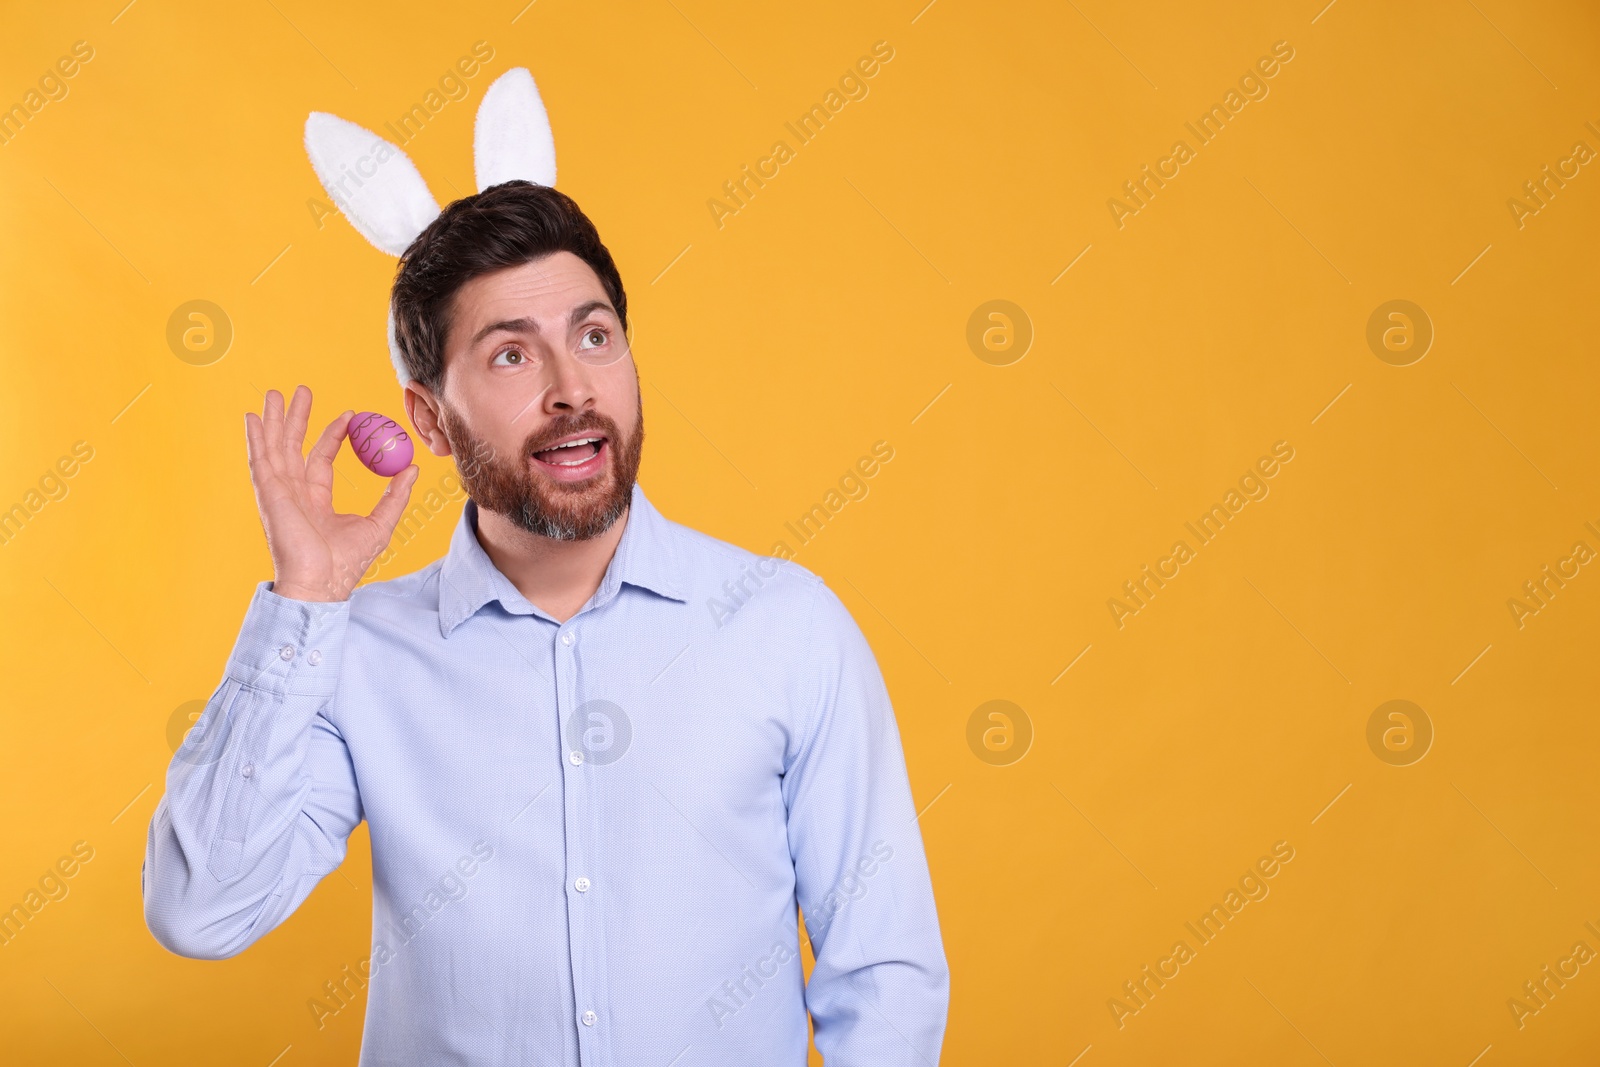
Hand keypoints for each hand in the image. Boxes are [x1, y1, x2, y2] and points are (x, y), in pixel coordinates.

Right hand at [244, 385, 420, 601]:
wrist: (322, 582)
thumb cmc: (347, 562)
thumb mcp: (380, 523)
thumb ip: (395, 495)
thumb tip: (412, 468)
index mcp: (317, 499)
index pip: (321, 458)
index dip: (333, 435)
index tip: (349, 415)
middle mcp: (295, 493)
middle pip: (293, 446)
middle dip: (297, 418)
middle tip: (302, 390)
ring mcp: (279, 492)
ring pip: (275, 447)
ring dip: (274, 419)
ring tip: (275, 393)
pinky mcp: (269, 494)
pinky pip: (260, 460)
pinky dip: (255, 438)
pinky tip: (252, 417)